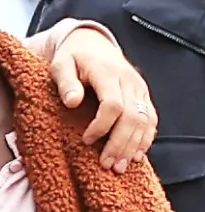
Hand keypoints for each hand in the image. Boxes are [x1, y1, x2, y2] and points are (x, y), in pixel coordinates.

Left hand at [50, 27, 156, 171]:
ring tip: (119, 168)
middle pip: (133, 117)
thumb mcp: (61, 64)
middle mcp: (129, 80)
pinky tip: (135, 156)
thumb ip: (65, 82)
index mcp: (107, 72)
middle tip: (106, 165)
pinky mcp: (143, 95)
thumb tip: (72, 101)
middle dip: (120, 144)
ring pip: (145, 120)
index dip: (101, 126)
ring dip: (133, 146)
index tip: (86, 140)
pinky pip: (151, 119)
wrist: (92, 44)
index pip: (113, 104)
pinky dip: (145, 139)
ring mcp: (139, 88)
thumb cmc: (72, 58)